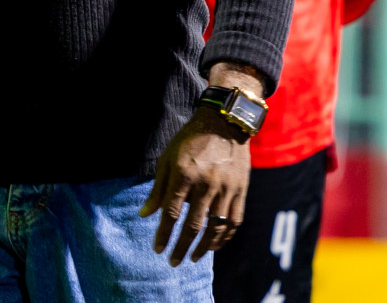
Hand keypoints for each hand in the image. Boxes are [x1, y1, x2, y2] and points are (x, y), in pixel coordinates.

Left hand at [142, 106, 250, 265]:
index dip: (164, 234)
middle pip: (194, 225)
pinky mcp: (241, 191)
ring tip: (193, 257)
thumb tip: (145, 214)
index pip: (172, 212)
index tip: (157, 249)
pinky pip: (234, 221)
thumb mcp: (167, 159)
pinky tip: (214, 246)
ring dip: (204, 247)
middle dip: (182, 247)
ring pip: (216, 227)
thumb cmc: (189, 141)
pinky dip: (224, 237)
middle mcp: (206, 184)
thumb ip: (158, 189)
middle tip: (173, 262)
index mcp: (184, 175)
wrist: (224, 125)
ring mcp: (226, 189)